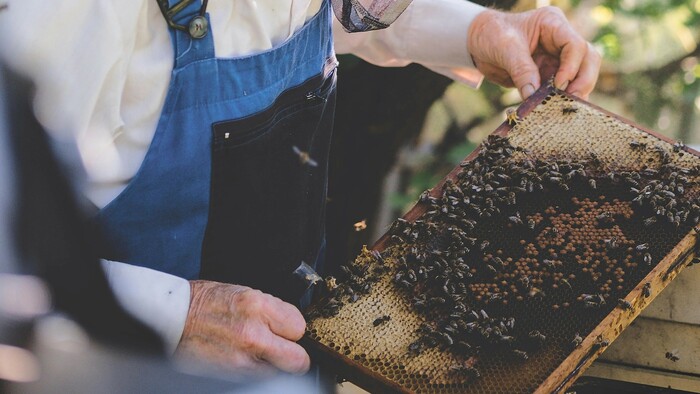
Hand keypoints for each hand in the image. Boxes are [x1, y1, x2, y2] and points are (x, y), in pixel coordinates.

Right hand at [176, 280, 309, 374]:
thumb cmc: (205, 303)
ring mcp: (243, 359)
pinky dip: (257, 371)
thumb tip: (291, 326)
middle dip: (294, 354)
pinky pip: (260, 378)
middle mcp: (253, 333)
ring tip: (257, 350)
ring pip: (280, 372)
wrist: (173, 319)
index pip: (299, 326)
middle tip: (284, 348)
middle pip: (298, 359)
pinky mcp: (232, 375)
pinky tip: (244, 357)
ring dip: (274, 364)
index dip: (293, 329)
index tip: (286, 329)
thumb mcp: (244, 293)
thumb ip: (271, 310)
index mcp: (257, 306)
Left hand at [468, 6, 600, 99]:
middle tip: (571, 100)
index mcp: (553, 24)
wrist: (477, 44)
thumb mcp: (505, 48)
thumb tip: (533, 94)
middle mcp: (560, 41)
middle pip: (587, 59)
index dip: (571, 66)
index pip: (575, 45)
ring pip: (581, 75)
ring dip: (576, 93)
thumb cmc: (492, 35)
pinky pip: (563, 89)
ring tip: (565, 108)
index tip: (558, 84)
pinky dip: (562, 100)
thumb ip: (521, 69)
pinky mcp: (549, 75)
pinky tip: (557, 110)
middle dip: (583, 80)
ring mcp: (557, 59)